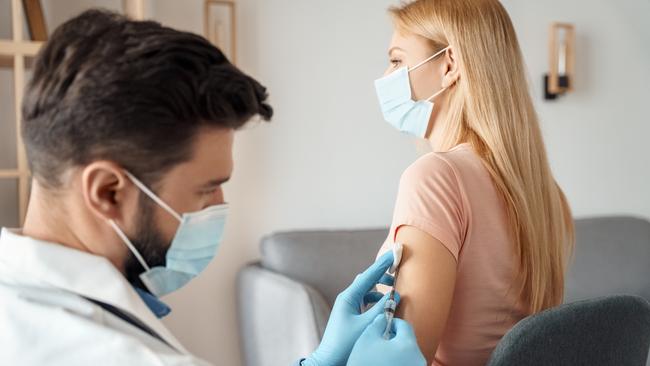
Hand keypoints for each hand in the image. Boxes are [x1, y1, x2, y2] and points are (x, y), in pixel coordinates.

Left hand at [302, 251, 396, 365]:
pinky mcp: (351, 315)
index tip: (395, 252)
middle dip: (382, 275)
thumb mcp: (367, 324)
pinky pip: (366, 301)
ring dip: (381, 289)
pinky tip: (384, 305)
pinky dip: (377, 300)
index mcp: (349, 297)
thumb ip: (382, 309)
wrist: (330, 360)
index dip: (383, 263)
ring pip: (367, 291)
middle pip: (367, 280)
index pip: (369, 275)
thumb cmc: (345, 343)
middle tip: (397, 272)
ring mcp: (348, 306)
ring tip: (394, 292)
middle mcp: (347, 298)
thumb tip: (395, 296)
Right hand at [347, 315, 426, 365]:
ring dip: (396, 348)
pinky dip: (398, 359)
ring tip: (380, 351)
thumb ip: (378, 323)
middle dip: (394, 336)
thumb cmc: (364, 363)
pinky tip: (384, 361)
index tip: (382, 325)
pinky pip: (407, 362)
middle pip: (408, 339)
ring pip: (408, 352)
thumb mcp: (367, 338)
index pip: (405, 325)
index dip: (392, 322)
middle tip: (380, 338)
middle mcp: (417, 358)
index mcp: (408, 345)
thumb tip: (384, 318)